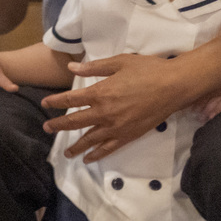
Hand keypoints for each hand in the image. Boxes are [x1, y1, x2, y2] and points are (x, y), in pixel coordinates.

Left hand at [40, 53, 198, 161]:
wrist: (175, 85)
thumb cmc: (149, 69)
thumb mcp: (120, 62)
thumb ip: (95, 67)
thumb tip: (72, 68)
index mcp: (100, 93)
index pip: (70, 99)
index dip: (55, 101)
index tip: (45, 103)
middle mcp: (104, 112)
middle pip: (75, 122)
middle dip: (58, 126)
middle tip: (47, 129)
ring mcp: (117, 126)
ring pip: (90, 139)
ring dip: (76, 146)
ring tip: (67, 153)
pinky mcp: (129, 134)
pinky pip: (109, 147)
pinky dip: (98, 154)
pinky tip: (89, 159)